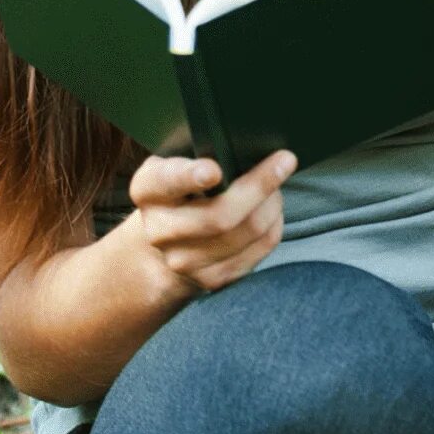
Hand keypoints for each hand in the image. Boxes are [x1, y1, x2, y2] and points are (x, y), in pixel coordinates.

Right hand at [128, 149, 296, 296]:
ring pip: (247, 231)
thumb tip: (251, 154)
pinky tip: (271, 211)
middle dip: (260, 186)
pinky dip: (274, 224)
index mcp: (148, 191)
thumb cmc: (183, 190)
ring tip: (277, 186)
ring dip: (272, 204)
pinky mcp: (212, 279)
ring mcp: (184, 261)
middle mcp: (160, 230)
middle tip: (284, 161)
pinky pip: (259, 248)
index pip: (167, 181)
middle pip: (219, 215)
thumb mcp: (179, 164)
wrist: (169, 239)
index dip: (190, 176)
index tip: (214, 169)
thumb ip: (203, 157)